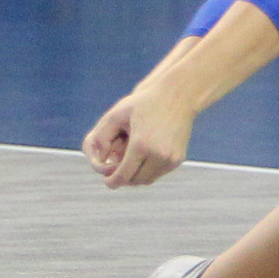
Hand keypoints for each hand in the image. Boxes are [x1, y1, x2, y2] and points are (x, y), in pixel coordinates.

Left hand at [81, 85, 197, 188]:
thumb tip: (100, 159)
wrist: (176, 96)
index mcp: (141, 145)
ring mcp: (170, 159)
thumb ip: (102, 136)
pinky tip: (142, 158)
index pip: (124, 176)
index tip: (107, 181)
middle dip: (123, 178)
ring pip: (147, 180)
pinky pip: (158, 173)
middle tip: (115, 171)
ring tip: (127, 165)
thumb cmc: (143, 103)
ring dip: (136, 176)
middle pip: (135, 180)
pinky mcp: (178, 159)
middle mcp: (158, 155)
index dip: (112, 182)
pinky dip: (148, 171)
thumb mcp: (116, 114)